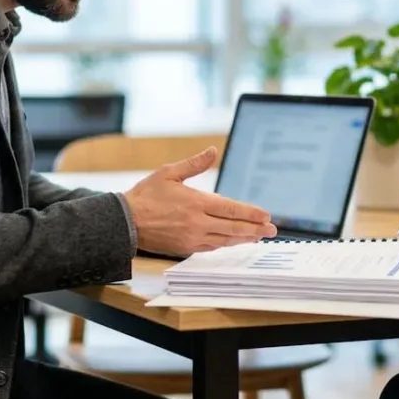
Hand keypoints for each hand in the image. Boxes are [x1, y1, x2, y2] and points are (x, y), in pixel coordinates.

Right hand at [122, 147, 276, 255]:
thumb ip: (194, 164)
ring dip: (244, 238)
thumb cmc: (146, 195)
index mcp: (196, 203)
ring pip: (225, 240)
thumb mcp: (169, 173)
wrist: (126, 222)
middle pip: (233, 227)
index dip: (251, 213)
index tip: (266, 215)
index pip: (231, 209)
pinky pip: (212, 247)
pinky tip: (234, 242)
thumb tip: (213, 151)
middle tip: (272, 230)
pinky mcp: (185, 248)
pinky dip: (226, 244)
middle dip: (255, 229)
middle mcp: (198, 223)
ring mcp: (192, 238)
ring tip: (259, 237)